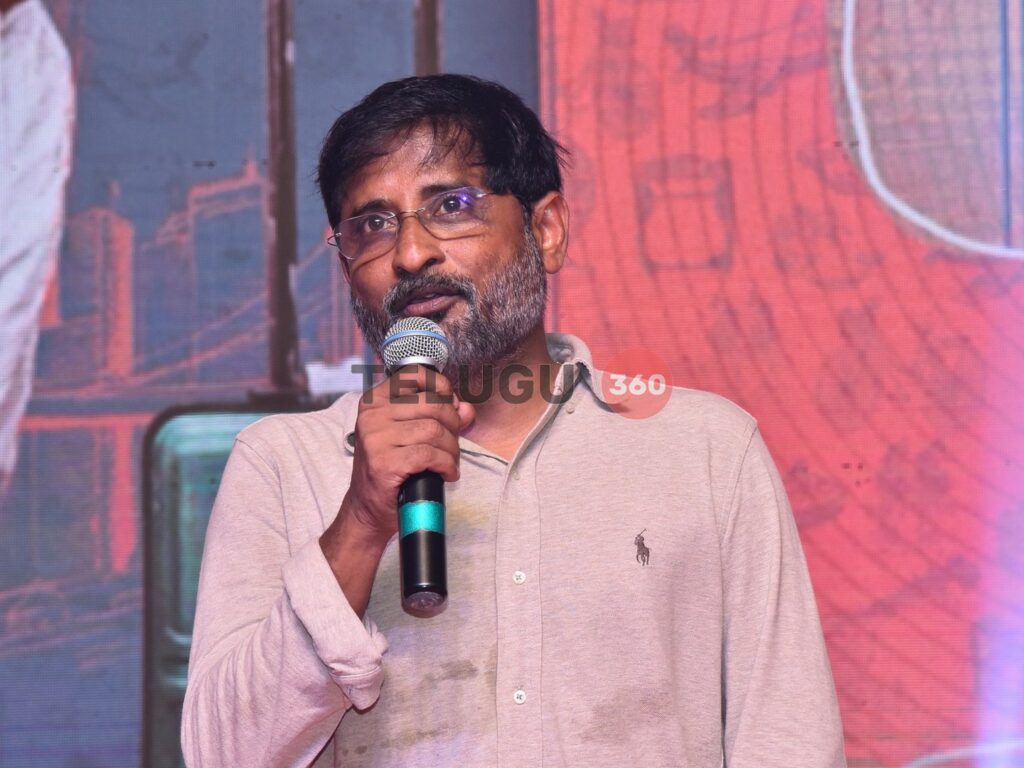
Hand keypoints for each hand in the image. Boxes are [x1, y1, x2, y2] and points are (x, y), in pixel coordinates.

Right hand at [341, 365, 474, 543]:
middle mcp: (372, 416)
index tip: (450, 405)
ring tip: (448, 462)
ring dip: (451, 450)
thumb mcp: (412, 434)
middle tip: (451, 445)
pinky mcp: (384, 462)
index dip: (441, 387)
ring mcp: (375, 438)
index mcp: (375, 401)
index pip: (414, 375)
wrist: (368, 507)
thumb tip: (465, 408)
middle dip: (452, 426)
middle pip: (433, 405)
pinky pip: (431, 455)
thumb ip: (441, 416)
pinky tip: (446, 473)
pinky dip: (446, 465)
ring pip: (435, 431)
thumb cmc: (391, 467)